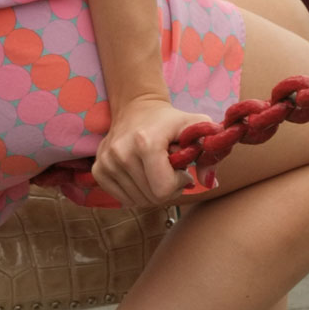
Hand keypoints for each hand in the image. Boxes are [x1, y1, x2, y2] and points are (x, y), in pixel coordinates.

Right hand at [93, 95, 213, 208]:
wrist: (136, 108)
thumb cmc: (169, 120)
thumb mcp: (194, 126)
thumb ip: (209, 152)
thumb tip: (209, 182)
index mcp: (145, 143)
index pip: (164, 189)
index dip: (178, 183)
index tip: (180, 168)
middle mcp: (121, 153)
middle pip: (152, 198)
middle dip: (168, 188)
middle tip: (170, 170)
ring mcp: (106, 162)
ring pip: (138, 201)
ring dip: (153, 191)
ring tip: (156, 170)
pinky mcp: (98, 170)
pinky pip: (123, 199)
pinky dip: (137, 192)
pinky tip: (142, 174)